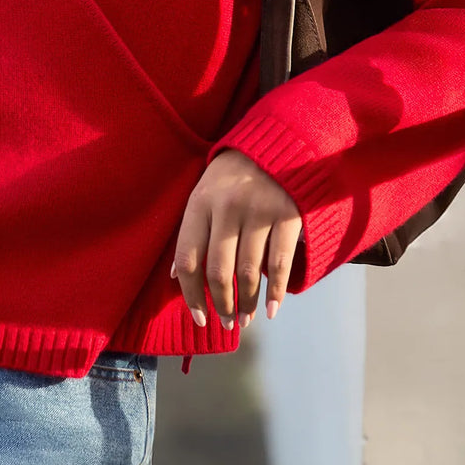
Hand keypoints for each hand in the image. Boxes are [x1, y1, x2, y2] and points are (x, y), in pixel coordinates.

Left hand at [171, 150, 301, 331]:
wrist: (280, 142)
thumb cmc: (234, 175)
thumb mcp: (204, 193)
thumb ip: (191, 230)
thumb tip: (175, 275)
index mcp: (199, 202)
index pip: (188, 259)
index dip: (191, 295)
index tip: (199, 318)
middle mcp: (227, 207)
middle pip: (219, 271)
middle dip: (222, 304)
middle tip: (227, 323)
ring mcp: (259, 210)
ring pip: (249, 271)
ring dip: (248, 303)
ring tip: (247, 318)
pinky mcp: (289, 214)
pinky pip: (280, 262)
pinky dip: (276, 292)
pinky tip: (272, 309)